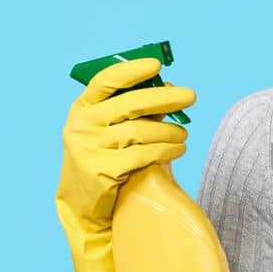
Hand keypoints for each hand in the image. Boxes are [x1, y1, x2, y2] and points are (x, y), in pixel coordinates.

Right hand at [55, 57, 195, 239]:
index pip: (106, 80)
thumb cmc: (103, 160)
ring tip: (183, 134)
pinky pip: (143, 155)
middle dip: (165, 98)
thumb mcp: (108, 132)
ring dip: (169, 131)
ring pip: (140, 131)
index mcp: (81, 108)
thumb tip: (169, 87)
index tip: (157, 65)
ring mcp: (89, 148)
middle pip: (130, 103)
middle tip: (191, 96)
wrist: (82, 206)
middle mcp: (81, 125)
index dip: (132, 70)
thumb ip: (131, 111)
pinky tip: (178, 150)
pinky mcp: (102, 171)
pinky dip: (166, 150)